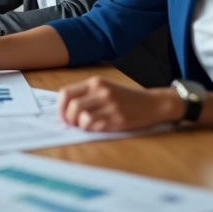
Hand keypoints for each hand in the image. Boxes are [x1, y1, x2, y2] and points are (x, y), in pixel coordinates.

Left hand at [57, 76, 181, 131]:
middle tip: (72, 124)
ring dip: (79, 125)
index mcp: (96, 82)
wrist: (152, 104)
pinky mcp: (118, 119)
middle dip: (68, 118)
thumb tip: (64, 109)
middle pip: (72, 106)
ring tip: (85, 126)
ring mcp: (111, 105)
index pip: (66, 93)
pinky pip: (96, 125)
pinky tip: (97, 128)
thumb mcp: (105, 89)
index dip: (60, 107)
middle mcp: (102, 91)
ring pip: (82, 117)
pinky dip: (91, 129)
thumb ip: (86, 95)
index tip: (63, 115)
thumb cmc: (125, 98)